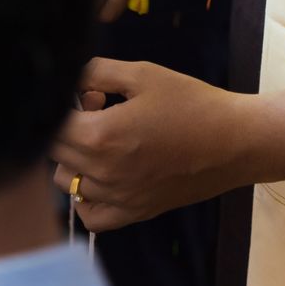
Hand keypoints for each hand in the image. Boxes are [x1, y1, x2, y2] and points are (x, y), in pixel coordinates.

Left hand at [52, 58, 248, 230]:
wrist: (232, 141)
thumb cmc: (190, 102)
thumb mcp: (143, 73)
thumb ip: (98, 72)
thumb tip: (71, 78)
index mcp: (103, 136)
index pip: (52, 125)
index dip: (63, 102)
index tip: (88, 92)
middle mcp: (103, 174)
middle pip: (56, 152)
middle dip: (68, 125)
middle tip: (99, 106)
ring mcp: (117, 199)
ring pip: (68, 181)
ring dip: (75, 156)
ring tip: (105, 136)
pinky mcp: (132, 213)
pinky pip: (90, 213)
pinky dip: (87, 195)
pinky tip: (104, 172)